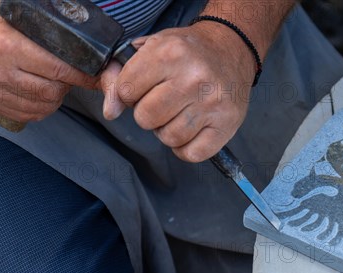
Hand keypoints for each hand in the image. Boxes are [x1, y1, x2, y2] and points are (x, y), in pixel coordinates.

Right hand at [0, 12, 97, 122]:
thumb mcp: (13, 18)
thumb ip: (43, 27)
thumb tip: (78, 35)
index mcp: (9, 46)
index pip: (59, 68)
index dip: (83, 74)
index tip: (97, 75)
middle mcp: (3, 72)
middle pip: (54, 90)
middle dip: (68, 84)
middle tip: (68, 73)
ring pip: (46, 105)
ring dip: (56, 95)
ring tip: (52, 79)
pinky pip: (32, 113)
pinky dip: (43, 105)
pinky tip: (39, 91)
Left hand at [101, 23, 255, 162]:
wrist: (231, 48)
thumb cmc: (189, 51)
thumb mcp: (153, 48)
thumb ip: (122, 76)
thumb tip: (111, 111)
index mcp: (170, 53)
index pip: (126, 91)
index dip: (129, 92)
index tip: (143, 87)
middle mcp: (193, 78)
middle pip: (146, 117)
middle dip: (148, 114)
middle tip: (162, 102)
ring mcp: (212, 103)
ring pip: (169, 137)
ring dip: (167, 132)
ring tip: (178, 115)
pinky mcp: (227, 124)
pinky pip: (193, 153)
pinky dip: (186, 149)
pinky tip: (190, 132)